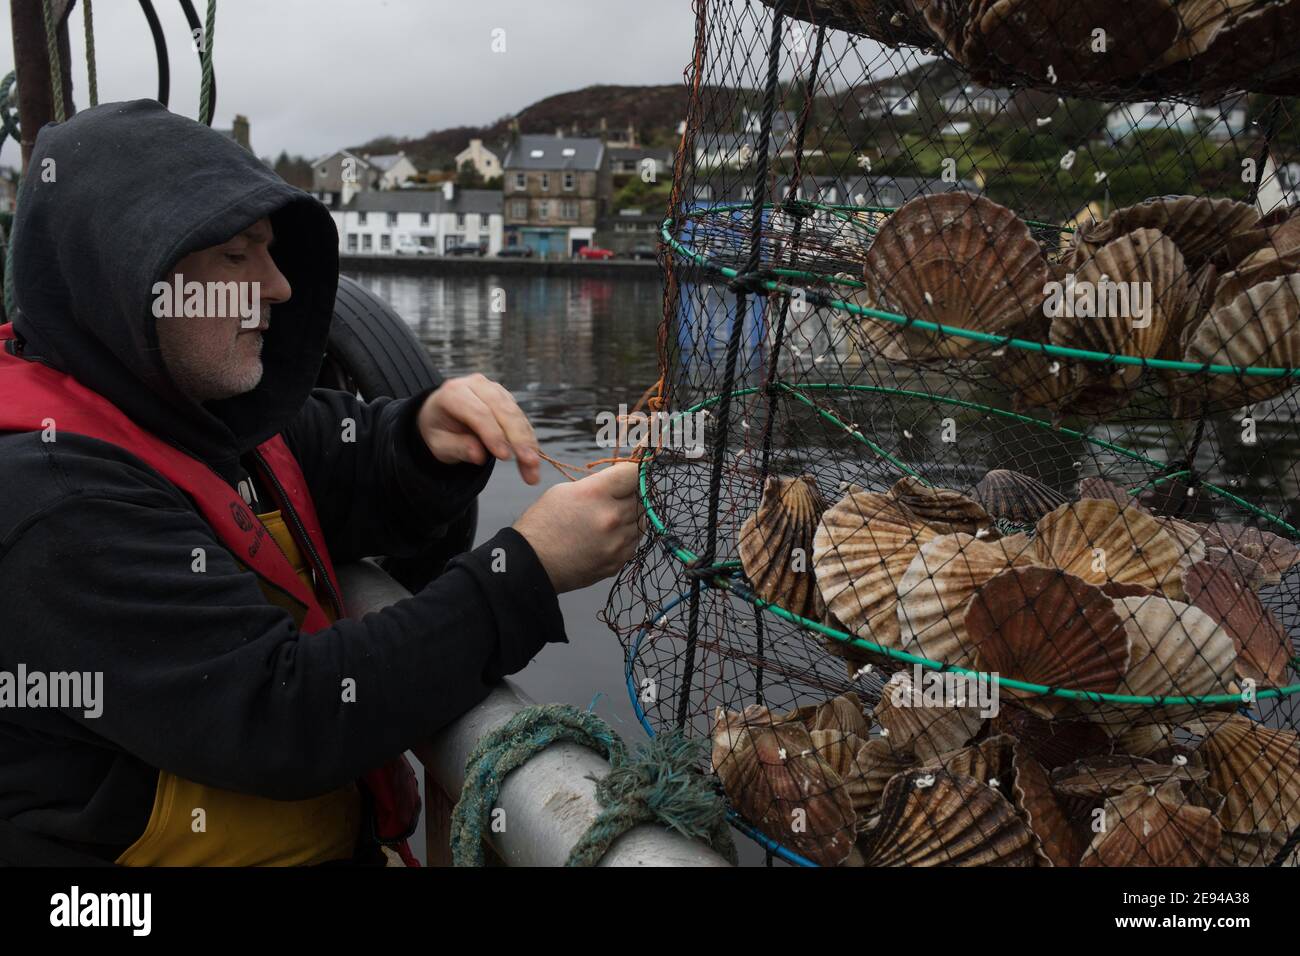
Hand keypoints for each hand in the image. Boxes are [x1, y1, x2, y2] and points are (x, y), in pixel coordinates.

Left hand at [417, 374, 540, 483]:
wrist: (441, 414)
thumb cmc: (439, 430)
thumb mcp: (439, 445)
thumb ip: (457, 448)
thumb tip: (479, 455)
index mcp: (453, 393)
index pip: (478, 412)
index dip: (494, 434)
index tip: (505, 457)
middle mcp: (476, 385)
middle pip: (503, 410)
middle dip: (519, 438)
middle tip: (530, 463)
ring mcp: (494, 389)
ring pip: (516, 414)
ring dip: (528, 442)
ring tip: (534, 468)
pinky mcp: (506, 398)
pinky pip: (521, 419)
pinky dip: (529, 439)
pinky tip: (533, 458)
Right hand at [513, 462, 643, 592]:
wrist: (532, 564)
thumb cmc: (542, 524)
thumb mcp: (564, 491)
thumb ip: (597, 485)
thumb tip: (619, 484)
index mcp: (595, 494)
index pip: (633, 473)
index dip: (632, 471)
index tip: (629, 474)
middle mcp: (611, 517)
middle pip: (640, 496)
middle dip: (629, 495)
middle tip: (613, 499)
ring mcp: (617, 542)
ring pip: (641, 520)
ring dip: (630, 516)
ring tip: (608, 519)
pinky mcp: (618, 560)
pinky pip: (634, 541)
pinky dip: (626, 536)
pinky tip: (607, 536)